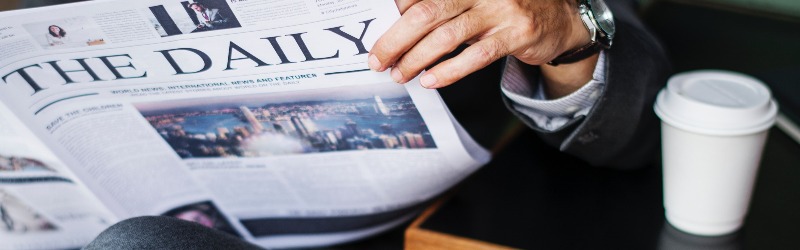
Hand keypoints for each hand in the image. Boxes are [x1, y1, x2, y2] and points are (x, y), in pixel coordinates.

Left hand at [369, 0, 590, 88]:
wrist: (561, 18)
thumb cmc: (506, 9)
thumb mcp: (474, 0)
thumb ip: (443, 7)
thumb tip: (396, 22)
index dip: (395, 13)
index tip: (375, 36)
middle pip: (427, 12)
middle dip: (396, 38)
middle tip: (378, 59)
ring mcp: (500, 10)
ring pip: (448, 36)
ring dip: (418, 58)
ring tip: (400, 74)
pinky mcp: (516, 34)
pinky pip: (476, 56)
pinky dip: (450, 70)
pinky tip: (431, 81)